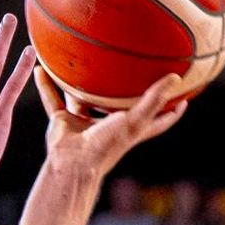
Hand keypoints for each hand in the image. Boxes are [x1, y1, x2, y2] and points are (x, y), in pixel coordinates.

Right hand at [34, 64, 185, 179]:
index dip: (170, 111)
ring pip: (83, 99)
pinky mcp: (64, 122)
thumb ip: (154, 100)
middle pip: (119, 106)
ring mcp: (84, 124)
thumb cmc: (106, 147)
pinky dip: (45, 86)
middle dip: (125, 92)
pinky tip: (41, 67)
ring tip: (81, 60)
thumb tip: (176, 78)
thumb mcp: (134, 121)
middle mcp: (107, 125)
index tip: (183, 97)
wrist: (73, 164)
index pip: (155, 120)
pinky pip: (53, 99)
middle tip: (133, 67)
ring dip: (80, 84)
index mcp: (128, 129)